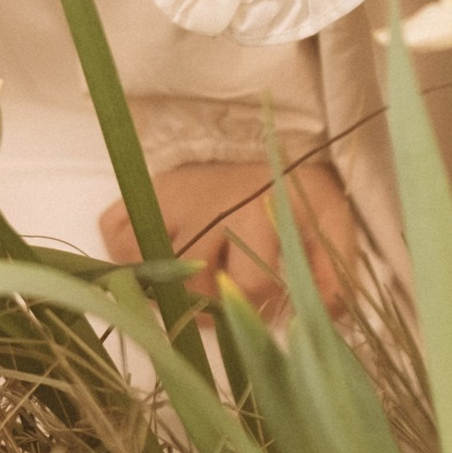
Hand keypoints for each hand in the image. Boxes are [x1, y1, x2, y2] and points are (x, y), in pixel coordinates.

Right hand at [98, 157, 359, 322]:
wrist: (270, 136)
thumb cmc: (300, 188)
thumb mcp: (332, 224)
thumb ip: (337, 275)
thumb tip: (327, 317)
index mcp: (258, 214)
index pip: (249, 285)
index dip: (259, 306)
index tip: (266, 305)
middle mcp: (210, 206)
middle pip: (196, 282)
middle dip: (213, 302)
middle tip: (226, 297)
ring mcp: (174, 197)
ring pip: (151, 259)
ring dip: (169, 282)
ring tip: (192, 284)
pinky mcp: (150, 191)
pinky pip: (114, 229)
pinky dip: (126, 251)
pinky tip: (156, 259)